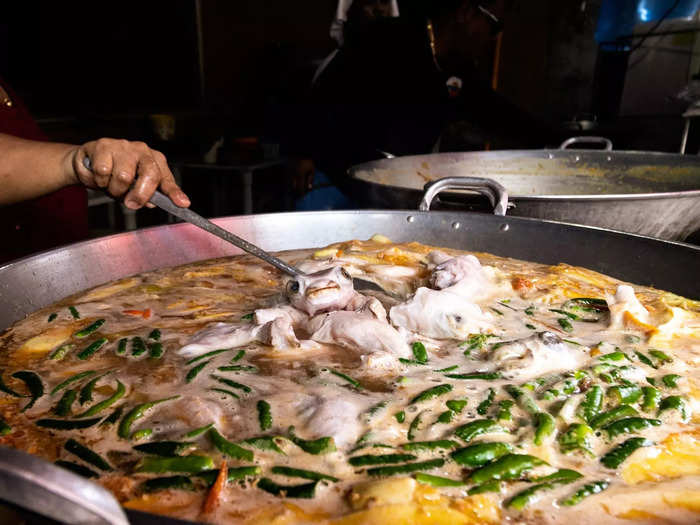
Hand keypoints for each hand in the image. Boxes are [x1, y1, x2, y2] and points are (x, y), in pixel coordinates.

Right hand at [72, 138, 189, 208]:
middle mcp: (143, 151)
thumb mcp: (135, 187)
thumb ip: (147, 196)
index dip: (174, 192)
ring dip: (115, 189)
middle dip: (140, 194)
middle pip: (150, 175)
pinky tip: (100, 176)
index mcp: (155, 161)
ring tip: (111, 185)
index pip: (166, 179)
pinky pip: (104, 172)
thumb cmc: (116, 174)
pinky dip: (100, 180)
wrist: (88, 163)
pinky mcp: (104, 146)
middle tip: (130, 203)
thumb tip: (152, 203)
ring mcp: (124, 147)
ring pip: (124, 177)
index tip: (183, 204)